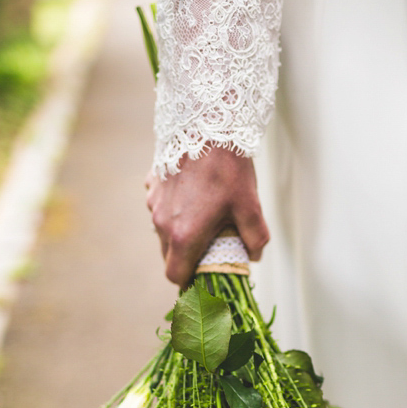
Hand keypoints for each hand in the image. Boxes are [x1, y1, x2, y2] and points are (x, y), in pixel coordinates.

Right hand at [145, 146, 269, 286]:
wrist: (205, 125)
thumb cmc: (228, 168)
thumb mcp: (250, 206)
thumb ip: (255, 236)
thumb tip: (255, 254)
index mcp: (184, 236)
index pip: (175, 276)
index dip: (188, 282)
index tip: (201, 277)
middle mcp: (162, 224)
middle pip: (168, 256)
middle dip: (186, 258)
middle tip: (208, 248)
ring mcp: (153, 204)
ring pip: (162, 231)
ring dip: (178, 232)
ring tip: (202, 216)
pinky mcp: (151, 186)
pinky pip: (159, 206)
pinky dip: (172, 208)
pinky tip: (191, 194)